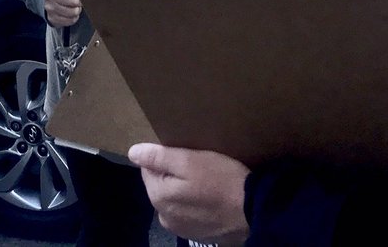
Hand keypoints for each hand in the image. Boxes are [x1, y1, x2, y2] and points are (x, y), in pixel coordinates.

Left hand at [128, 143, 249, 244]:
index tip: (185, 154)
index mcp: (158, 196)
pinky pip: (188, 211)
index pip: (148, 168)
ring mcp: (180, 228)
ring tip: (206, 180)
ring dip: (185, 188)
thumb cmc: (221, 180)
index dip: (165, 157)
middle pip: (161, 184)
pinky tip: (211, 196)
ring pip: (175, 198)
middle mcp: (163, 216)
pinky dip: (195, 202)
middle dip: (174, 173)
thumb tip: (132, 152)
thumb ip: (158, 157)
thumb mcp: (190, 160)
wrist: (255, 211)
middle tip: (199, 165)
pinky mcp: (197, 234)